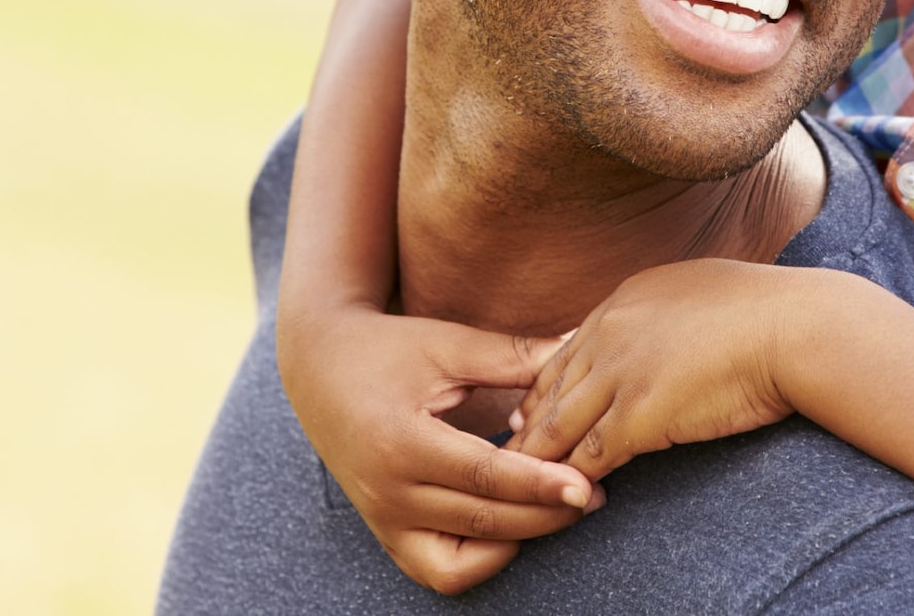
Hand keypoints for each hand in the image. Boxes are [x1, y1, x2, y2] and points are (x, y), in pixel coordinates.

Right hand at [276, 302, 600, 593]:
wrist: (320, 368)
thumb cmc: (387, 350)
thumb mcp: (446, 344)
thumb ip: (511, 356)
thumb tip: (578, 348)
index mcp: (401, 441)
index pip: (484, 476)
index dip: (538, 484)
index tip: (585, 484)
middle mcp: (388, 491)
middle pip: (481, 521)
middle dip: (544, 514)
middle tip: (593, 494)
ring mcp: (383, 519)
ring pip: (463, 558)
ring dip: (520, 538)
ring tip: (562, 508)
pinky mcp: (386, 533)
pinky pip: (438, 570)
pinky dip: (480, 561)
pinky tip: (514, 527)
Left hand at [506, 260, 813, 480]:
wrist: (796, 326)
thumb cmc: (769, 310)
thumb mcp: (701, 288)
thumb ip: (669, 308)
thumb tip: (672, 323)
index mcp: (624, 299)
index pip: (566, 349)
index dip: (547, 384)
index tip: (530, 408)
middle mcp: (610, 331)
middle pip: (551, 386)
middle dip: (530, 421)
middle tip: (510, 449)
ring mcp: (620, 372)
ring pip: (559, 424)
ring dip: (539, 457)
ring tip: (522, 484)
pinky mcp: (638, 414)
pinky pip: (590, 455)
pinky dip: (574, 478)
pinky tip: (569, 496)